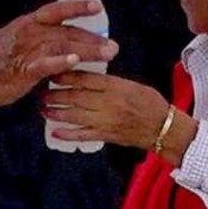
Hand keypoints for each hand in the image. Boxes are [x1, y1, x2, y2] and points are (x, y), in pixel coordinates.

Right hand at [0, 0, 117, 104]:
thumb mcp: (20, 41)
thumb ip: (42, 40)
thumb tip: (65, 44)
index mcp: (30, 24)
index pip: (57, 11)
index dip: (77, 7)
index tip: (97, 7)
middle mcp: (31, 32)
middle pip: (67, 31)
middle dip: (92, 38)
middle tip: (113, 46)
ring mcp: (27, 49)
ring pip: (62, 46)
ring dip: (87, 50)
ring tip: (107, 54)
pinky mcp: (24, 69)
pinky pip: (45, 64)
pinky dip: (61, 62)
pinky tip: (75, 62)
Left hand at [41, 71, 192, 156]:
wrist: (164, 128)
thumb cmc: (151, 104)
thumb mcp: (133, 85)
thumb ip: (111, 82)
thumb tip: (88, 78)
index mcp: (116, 87)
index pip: (86, 79)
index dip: (67, 76)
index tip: (54, 73)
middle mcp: (109, 103)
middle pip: (76, 97)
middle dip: (56, 95)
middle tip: (43, 92)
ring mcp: (107, 120)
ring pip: (76, 115)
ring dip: (57, 113)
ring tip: (44, 109)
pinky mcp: (107, 135)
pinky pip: (83, 135)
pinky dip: (68, 133)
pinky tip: (55, 131)